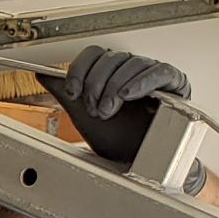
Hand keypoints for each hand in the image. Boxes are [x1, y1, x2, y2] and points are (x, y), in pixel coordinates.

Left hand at [51, 46, 189, 168]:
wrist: (137, 164)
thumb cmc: (117, 140)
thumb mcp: (84, 117)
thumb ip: (66, 94)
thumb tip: (43, 75)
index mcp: (112, 72)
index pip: (95, 54)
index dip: (81, 68)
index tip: (72, 91)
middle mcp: (132, 69)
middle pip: (111, 58)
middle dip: (96, 84)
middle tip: (93, 109)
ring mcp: (153, 74)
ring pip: (132, 63)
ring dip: (114, 87)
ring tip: (107, 111)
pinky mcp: (175, 84)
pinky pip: (160, 72)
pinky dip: (141, 82)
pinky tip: (128, 96)